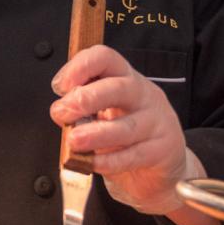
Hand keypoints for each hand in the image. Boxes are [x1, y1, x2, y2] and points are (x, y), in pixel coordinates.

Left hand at [50, 46, 220, 224]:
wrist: (161, 166)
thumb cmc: (127, 135)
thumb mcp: (105, 113)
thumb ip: (83, 109)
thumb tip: (61, 112)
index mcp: (125, 78)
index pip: (105, 58)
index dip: (80, 67)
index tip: (60, 87)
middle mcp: (143, 95)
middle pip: (117, 88)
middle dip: (86, 99)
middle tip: (62, 113)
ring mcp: (157, 122)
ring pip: (126, 126)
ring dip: (96, 134)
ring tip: (74, 141)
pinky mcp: (163, 149)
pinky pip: (134, 155)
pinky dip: (110, 160)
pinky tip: (92, 162)